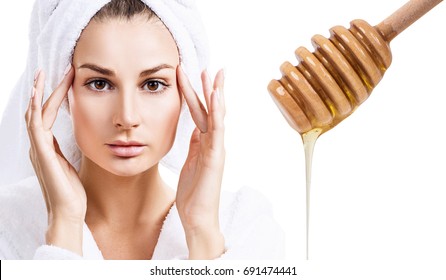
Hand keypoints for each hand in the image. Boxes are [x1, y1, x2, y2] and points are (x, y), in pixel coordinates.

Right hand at [25, 66, 85, 254]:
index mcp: (47, 146)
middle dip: (46, 89)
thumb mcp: (70, 163)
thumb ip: (66, 150)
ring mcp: (38, 149)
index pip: (49, 115)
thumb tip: (71, 137)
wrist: (68, 211)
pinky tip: (39, 96)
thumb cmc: (71, 191)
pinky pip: (36, 126)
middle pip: (39, 110)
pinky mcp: (41, 153)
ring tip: (43, 75)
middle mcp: (39, 145)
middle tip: (54, 69)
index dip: (55, 97)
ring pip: (35, 114)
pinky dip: (36, 110)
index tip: (66, 80)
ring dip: (39, 93)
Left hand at [176, 66, 225, 258]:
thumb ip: (196, 145)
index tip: (193, 76)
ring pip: (217, 116)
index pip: (201, 113)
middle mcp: (213, 143)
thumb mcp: (191, 162)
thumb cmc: (194, 193)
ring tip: (215, 74)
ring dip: (216, 94)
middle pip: (211, 110)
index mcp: (204, 143)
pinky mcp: (216, 157)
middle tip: (210, 67)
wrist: (197, 218)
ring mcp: (216, 149)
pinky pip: (217, 131)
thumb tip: (196, 129)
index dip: (197, 94)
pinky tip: (216, 97)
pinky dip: (218, 113)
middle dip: (209, 88)